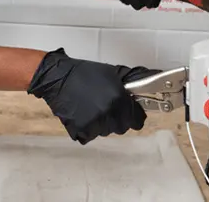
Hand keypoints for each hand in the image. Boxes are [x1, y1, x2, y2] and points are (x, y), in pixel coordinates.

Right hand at [27, 48, 154, 144]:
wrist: (57, 78)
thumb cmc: (83, 74)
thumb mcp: (112, 73)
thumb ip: (131, 82)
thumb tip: (151, 80)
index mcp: (119, 99)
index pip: (138, 120)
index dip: (134, 114)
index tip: (129, 110)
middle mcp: (109, 113)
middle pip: (123, 127)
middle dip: (118, 117)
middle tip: (106, 104)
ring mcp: (95, 124)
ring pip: (107, 131)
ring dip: (103, 122)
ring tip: (91, 106)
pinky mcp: (81, 131)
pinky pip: (91, 135)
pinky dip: (88, 127)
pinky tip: (82, 113)